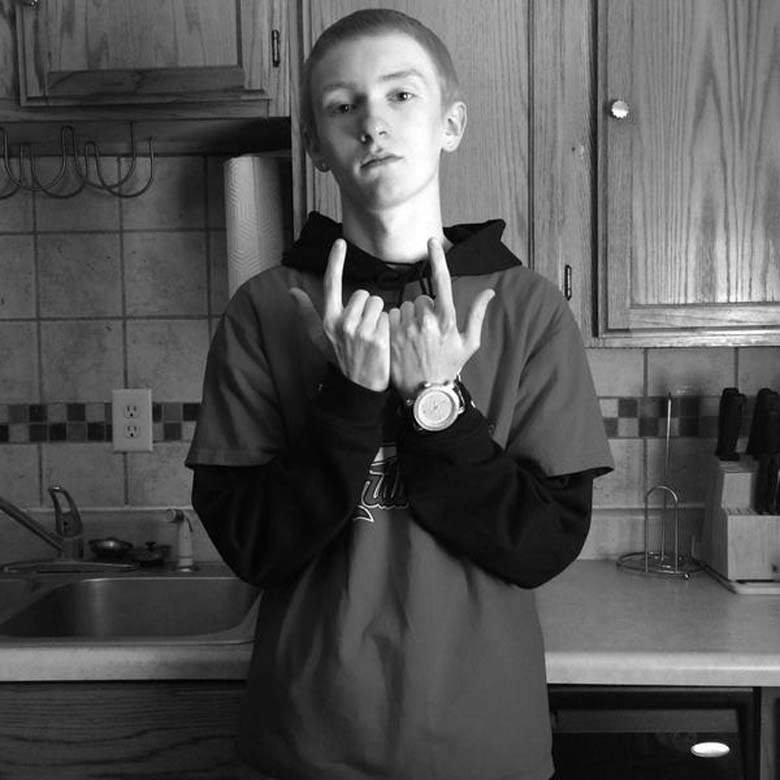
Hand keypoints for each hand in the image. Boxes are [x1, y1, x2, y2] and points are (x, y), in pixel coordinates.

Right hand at [290, 238, 389, 391]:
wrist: (360, 388)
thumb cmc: (342, 361)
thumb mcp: (320, 339)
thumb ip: (307, 313)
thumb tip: (292, 291)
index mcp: (328, 320)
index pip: (330, 283)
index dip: (335, 261)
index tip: (340, 242)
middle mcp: (341, 323)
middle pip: (363, 294)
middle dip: (368, 306)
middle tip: (365, 328)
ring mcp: (360, 330)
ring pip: (377, 302)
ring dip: (379, 315)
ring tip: (374, 335)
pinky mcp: (378, 337)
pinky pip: (387, 315)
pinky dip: (388, 325)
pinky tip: (383, 341)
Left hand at [388, 238, 494, 398]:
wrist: (425, 394)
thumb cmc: (449, 368)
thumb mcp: (469, 343)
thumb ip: (476, 314)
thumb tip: (490, 292)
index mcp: (446, 320)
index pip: (442, 282)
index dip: (437, 259)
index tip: (432, 241)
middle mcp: (425, 321)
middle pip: (421, 298)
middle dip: (424, 309)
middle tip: (428, 332)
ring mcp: (406, 328)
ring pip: (405, 307)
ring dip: (409, 317)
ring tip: (415, 338)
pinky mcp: (390, 336)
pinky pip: (391, 317)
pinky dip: (396, 324)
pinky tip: (402, 340)